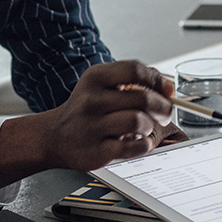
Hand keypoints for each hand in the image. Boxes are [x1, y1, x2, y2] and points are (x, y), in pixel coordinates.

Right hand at [0, 61, 174, 185]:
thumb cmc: (86, 109)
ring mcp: (93, 126)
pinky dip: (143, 145)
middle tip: (164, 113)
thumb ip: (133, 80)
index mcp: (95, 78)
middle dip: (162, 107)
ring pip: (139, 121)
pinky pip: (132, 147)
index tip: (167, 90)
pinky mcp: (96, 150)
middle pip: (143, 98)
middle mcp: (93, 99)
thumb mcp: (101, 84)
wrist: (54, 136)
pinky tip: (139, 142)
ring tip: (145, 128)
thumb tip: (167, 85)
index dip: (157, 80)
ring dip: (150, 126)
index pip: (135, 70)